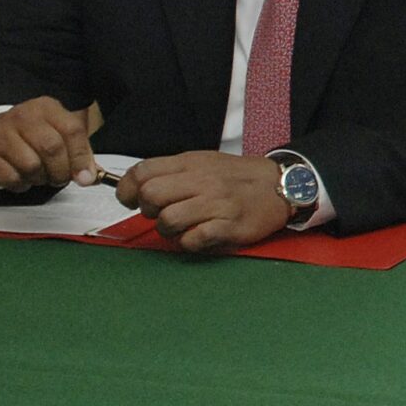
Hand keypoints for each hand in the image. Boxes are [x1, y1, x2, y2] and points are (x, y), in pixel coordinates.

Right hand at [0, 96, 98, 190]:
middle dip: (61, 172)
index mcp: (47, 108)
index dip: (82, 157)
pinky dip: (21, 184)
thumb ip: (79, 153)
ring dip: (40, 179)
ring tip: (39, 174)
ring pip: (31, 166)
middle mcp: (24, 117)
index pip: (72, 130)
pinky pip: (12, 178)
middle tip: (60, 177)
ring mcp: (2, 134)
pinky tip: (21, 175)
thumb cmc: (32, 135)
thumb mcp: (60, 133)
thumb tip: (90, 176)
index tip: (86, 177)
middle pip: (52, 149)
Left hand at [119, 152, 294, 252]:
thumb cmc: (235, 177)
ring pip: (168, 220)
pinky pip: (193, 240)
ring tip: (181, 227)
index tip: (129, 200)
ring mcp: (215, 203)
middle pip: (151, 196)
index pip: (143, 171)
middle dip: (148, 210)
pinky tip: (199, 235)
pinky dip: (189, 242)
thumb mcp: (203, 163)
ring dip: (168, 230)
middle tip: (160, 213)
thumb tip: (136, 187)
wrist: (278, 185)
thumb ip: (172, 172)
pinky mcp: (228, 226)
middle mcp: (201, 180)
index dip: (127, 189)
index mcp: (190, 163)